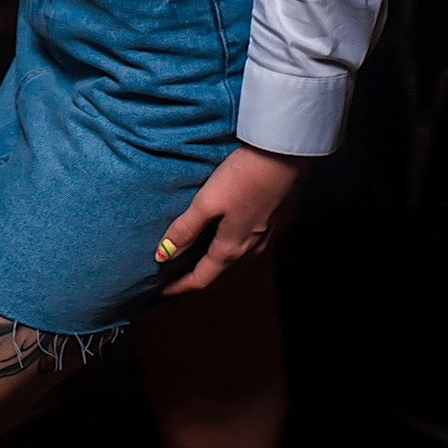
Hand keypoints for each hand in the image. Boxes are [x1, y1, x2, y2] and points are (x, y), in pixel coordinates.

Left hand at [154, 143, 303, 294]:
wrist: (285, 156)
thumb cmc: (244, 177)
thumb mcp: (207, 202)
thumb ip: (186, 229)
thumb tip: (163, 255)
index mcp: (231, 248)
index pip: (202, 278)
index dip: (180, 287)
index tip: (163, 291)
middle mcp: (252, 249)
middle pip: (221, 272)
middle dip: (199, 276)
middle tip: (177, 274)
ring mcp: (268, 237)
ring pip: (238, 259)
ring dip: (218, 262)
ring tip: (200, 256)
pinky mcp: (277, 221)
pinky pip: (251, 245)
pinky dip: (234, 246)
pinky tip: (229, 232)